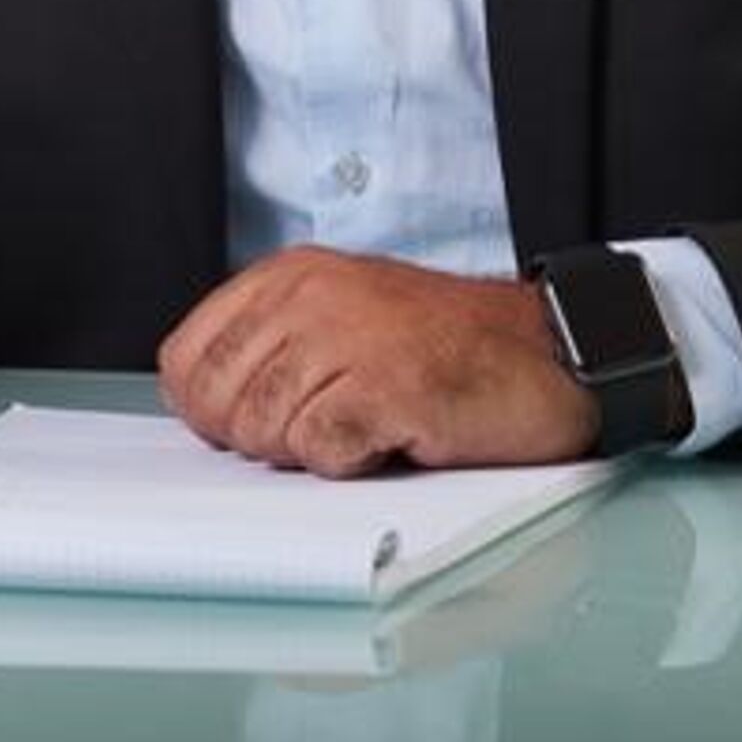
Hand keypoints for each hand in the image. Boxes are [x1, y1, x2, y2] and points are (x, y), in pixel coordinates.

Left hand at [158, 247, 598, 474]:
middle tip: (317, 436)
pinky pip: (320, 451)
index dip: (208, 410)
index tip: (248, 426)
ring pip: (262, 429)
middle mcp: (311, 296)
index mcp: (291, 277)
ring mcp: (349, 337)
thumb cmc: (450, 350)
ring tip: (365, 430)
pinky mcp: (388, 386)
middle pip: (217, 399)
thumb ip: (275, 352)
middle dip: (253, 439)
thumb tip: (206, 414)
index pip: (188, 357)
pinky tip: (391, 440)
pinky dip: (349, 464)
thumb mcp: (344, 324)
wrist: (553, 351)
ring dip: (308, 453)